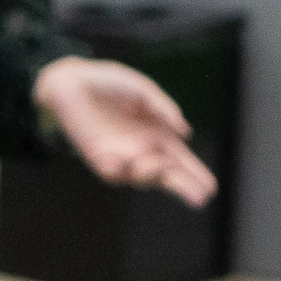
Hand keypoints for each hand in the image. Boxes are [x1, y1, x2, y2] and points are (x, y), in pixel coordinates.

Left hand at [34, 55, 215, 207]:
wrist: (69, 82)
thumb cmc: (108, 83)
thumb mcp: (141, 89)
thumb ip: (161, 106)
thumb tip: (185, 132)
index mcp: (158, 133)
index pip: (181, 158)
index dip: (196, 173)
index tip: (211, 188)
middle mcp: (142, 149)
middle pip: (167, 174)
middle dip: (183, 186)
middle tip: (199, 198)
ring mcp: (119, 155)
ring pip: (141, 176)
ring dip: (152, 175)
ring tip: (154, 166)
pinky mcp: (97, 157)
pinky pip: (111, 171)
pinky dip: (118, 169)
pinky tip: (119, 160)